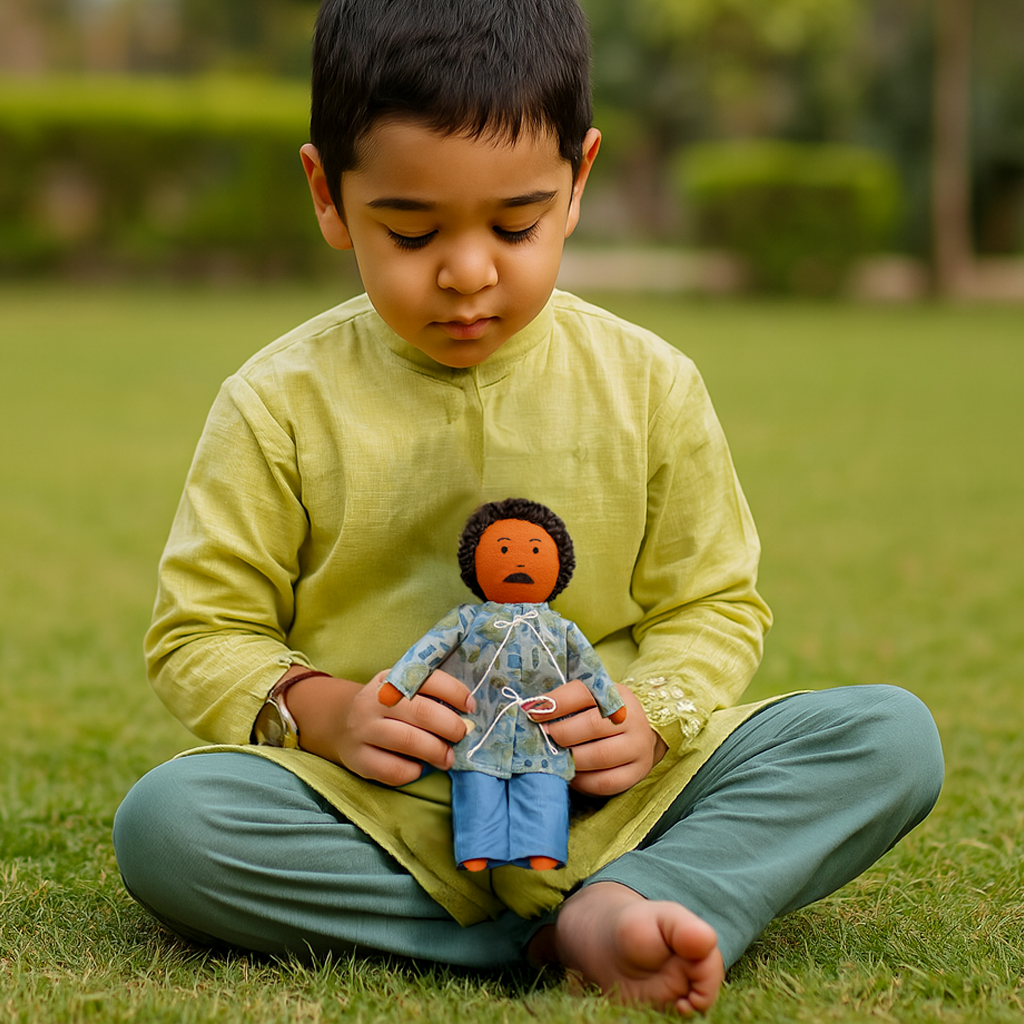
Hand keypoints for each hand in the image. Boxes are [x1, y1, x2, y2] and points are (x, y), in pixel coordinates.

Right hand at [285, 668, 473, 786]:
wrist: (341, 722)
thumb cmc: (387, 707)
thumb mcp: (402, 688)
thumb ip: (430, 694)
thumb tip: (468, 712)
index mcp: (390, 678)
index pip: (428, 679)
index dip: (455, 692)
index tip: (470, 707)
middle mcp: (374, 701)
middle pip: (422, 712)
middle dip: (450, 726)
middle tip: (461, 735)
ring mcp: (363, 730)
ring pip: (408, 741)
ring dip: (436, 751)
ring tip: (447, 758)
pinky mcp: (358, 759)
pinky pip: (393, 769)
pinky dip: (413, 771)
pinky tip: (418, 767)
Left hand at [529, 681, 666, 796]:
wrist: (637, 735)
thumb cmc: (601, 716)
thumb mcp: (588, 701)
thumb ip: (564, 702)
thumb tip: (531, 709)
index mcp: (616, 693)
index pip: (583, 692)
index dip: (555, 702)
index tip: (532, 712)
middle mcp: (632, 718)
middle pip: (593, 725)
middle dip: (561, 733)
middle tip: (544, 738)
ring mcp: (638, 746)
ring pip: (599, 756)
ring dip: (570, 759)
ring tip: (555, 758)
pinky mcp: (638, 772)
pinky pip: (606, 782)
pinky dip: (583, 781)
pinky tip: (571, 774)